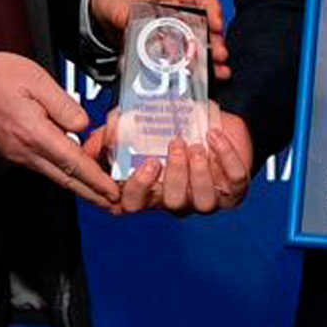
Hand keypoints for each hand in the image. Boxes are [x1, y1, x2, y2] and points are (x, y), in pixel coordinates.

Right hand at [0, 52, 119, 210]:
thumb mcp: (36, 79)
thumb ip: (64, 104)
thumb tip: (83, 124)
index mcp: (34, 133)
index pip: (73, 162)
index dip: (95, 179)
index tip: (112, 190)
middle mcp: (25, 150)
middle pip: (65, 177)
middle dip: (91, 193)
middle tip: (113, 203)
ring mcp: (18, 153)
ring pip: (54, 174)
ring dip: (78, 185)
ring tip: (99, 192)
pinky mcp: (12, 150)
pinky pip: (42, 166)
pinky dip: (62, 173)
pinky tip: (72, 172)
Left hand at [88, 0, 232, 78]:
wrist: (99, 6)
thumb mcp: (115, 4)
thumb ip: (127, 17)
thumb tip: (140, 32)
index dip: (211, 8)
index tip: (216, 26)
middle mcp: (176, 7)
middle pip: (203, 21)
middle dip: (213, 39)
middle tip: (218, 55)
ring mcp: (174, 26)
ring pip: (197, 40)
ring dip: (207, 56)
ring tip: (217, 71)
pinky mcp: (167, 44)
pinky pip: (182, 54)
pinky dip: (192, 66)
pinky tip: (201, 78)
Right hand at [89, 106, 252, 216]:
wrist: (217, 123)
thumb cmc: (177, 128)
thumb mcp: (141, 125)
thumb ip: (114, 134)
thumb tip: (91, 144)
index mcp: (153, 187)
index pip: (135, 204)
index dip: (138, 190)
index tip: (146, 164)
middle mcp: (178, 197)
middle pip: (171, 203)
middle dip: (175, 174)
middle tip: (176, 144)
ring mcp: (207, 196)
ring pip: (203, 202)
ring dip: (199, 171)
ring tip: (197, 144)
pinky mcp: (234, 190)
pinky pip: (234, 182)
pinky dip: (227, 158)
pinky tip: (216, 138)